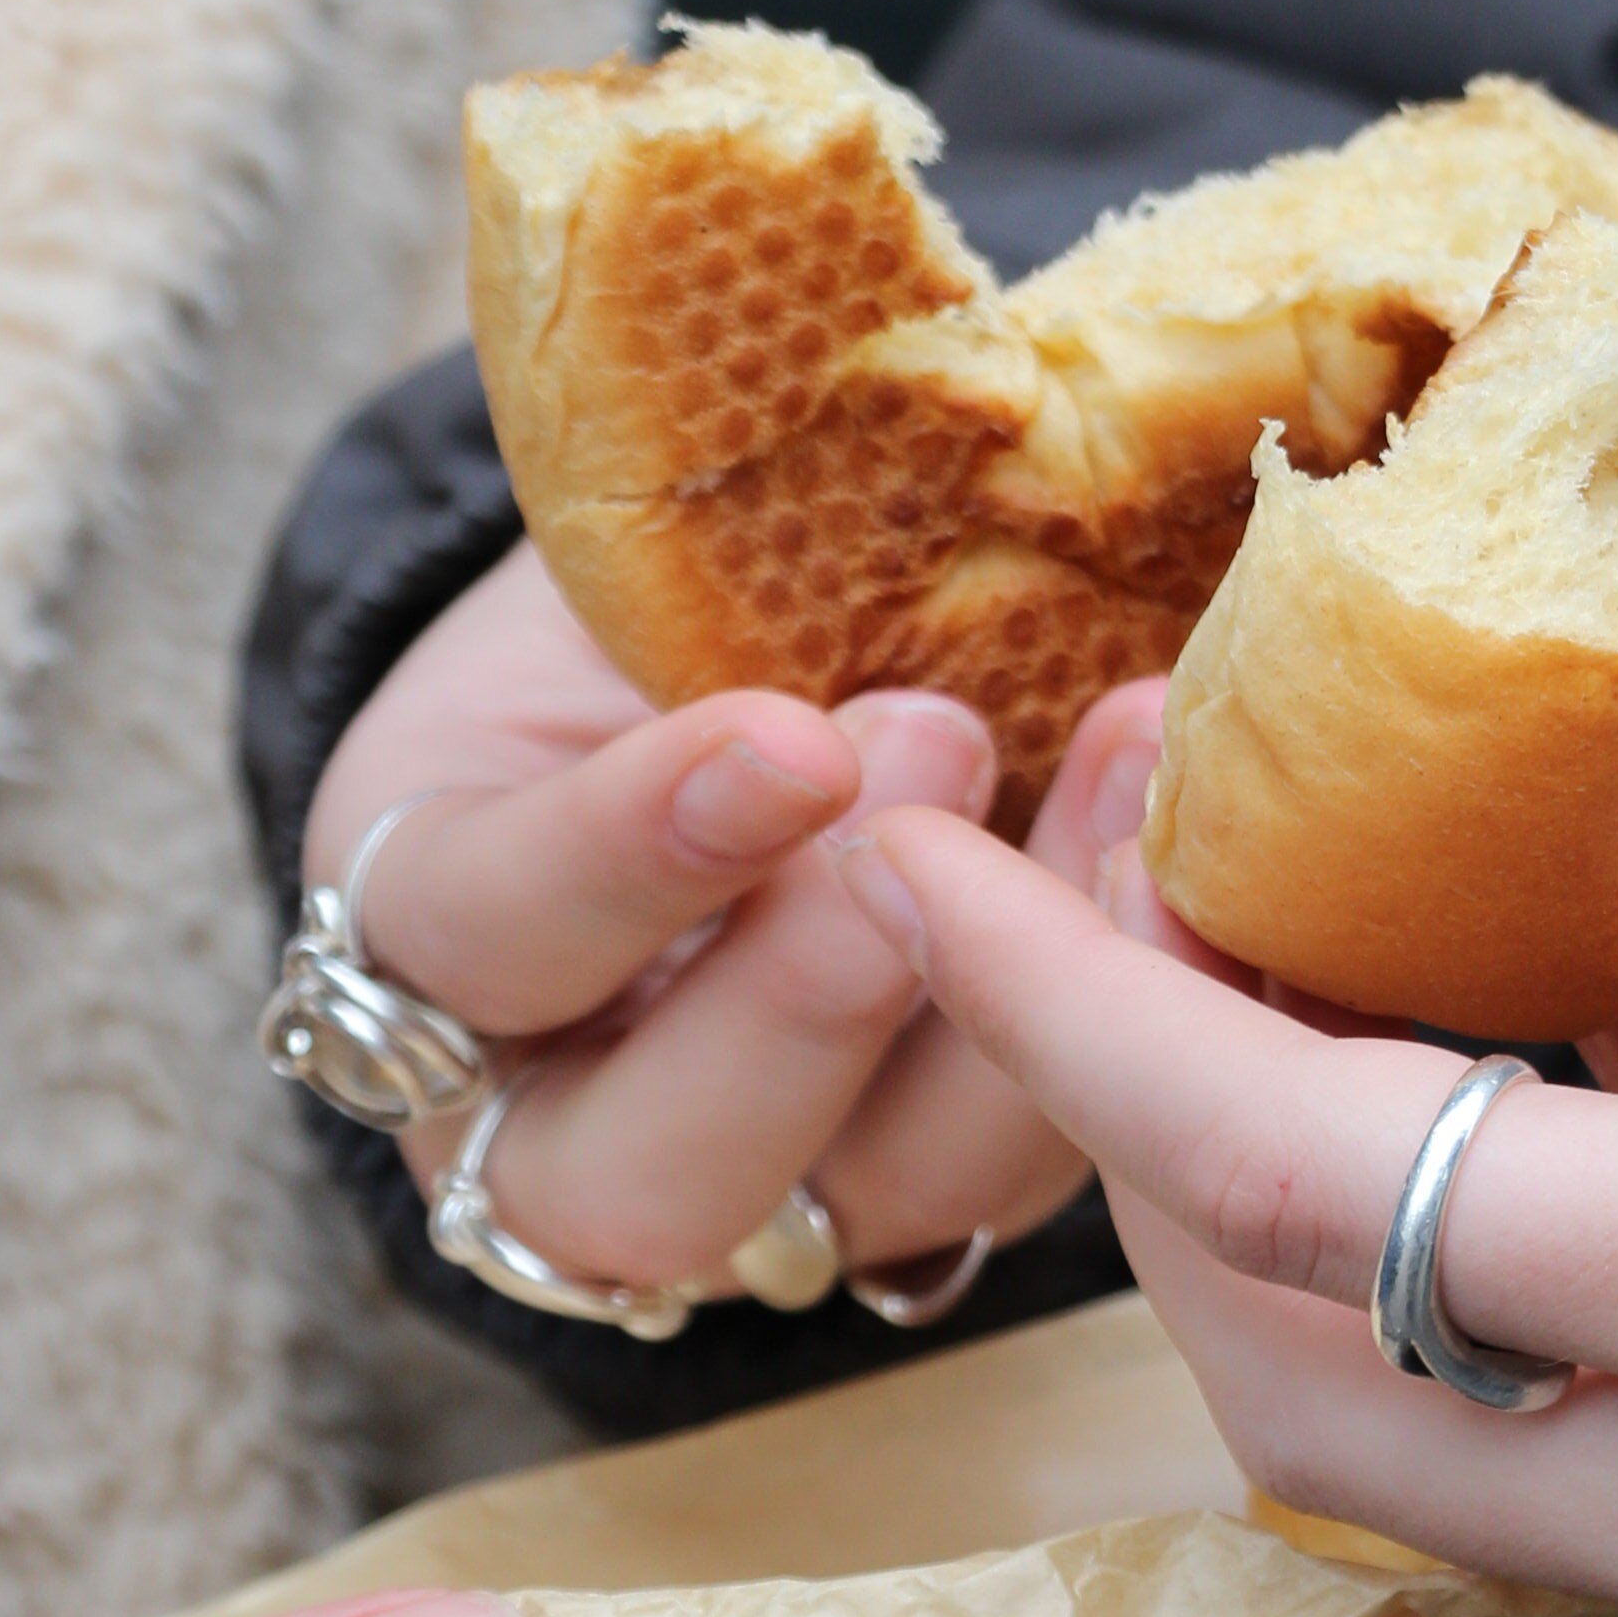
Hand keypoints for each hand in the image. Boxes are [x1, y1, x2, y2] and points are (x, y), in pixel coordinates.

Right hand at [306, 548, 1149, 1295]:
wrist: (787, 646)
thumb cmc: (697, 585)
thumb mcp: (655, 542)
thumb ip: (693, 542)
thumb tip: (889, 411)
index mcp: (435, 934)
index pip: (481, 932)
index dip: (625, 852)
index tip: (787, 731)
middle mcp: (564, 1117)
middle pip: (637, 1179)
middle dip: (809, 991)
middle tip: (944, 751)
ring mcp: (762, 1192)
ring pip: (867, 1205)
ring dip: (1007, 1011)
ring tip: (1116, 787)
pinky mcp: (937, 1192)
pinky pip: (1029, 1175)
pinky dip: (1116, 1027)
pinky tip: (1182, 871)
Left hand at [834, 719, 1617, 1616]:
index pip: (1306, 1165)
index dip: (1067, 1003)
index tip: (925, 848)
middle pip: (1264, 1343)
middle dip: (1124, 1114)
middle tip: (1136, 876)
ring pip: (1361, 1446)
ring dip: (1250, 1226)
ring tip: (1285, 981)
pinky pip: (1523, 1489)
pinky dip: (1426, 1314)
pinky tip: (1499, 1137)